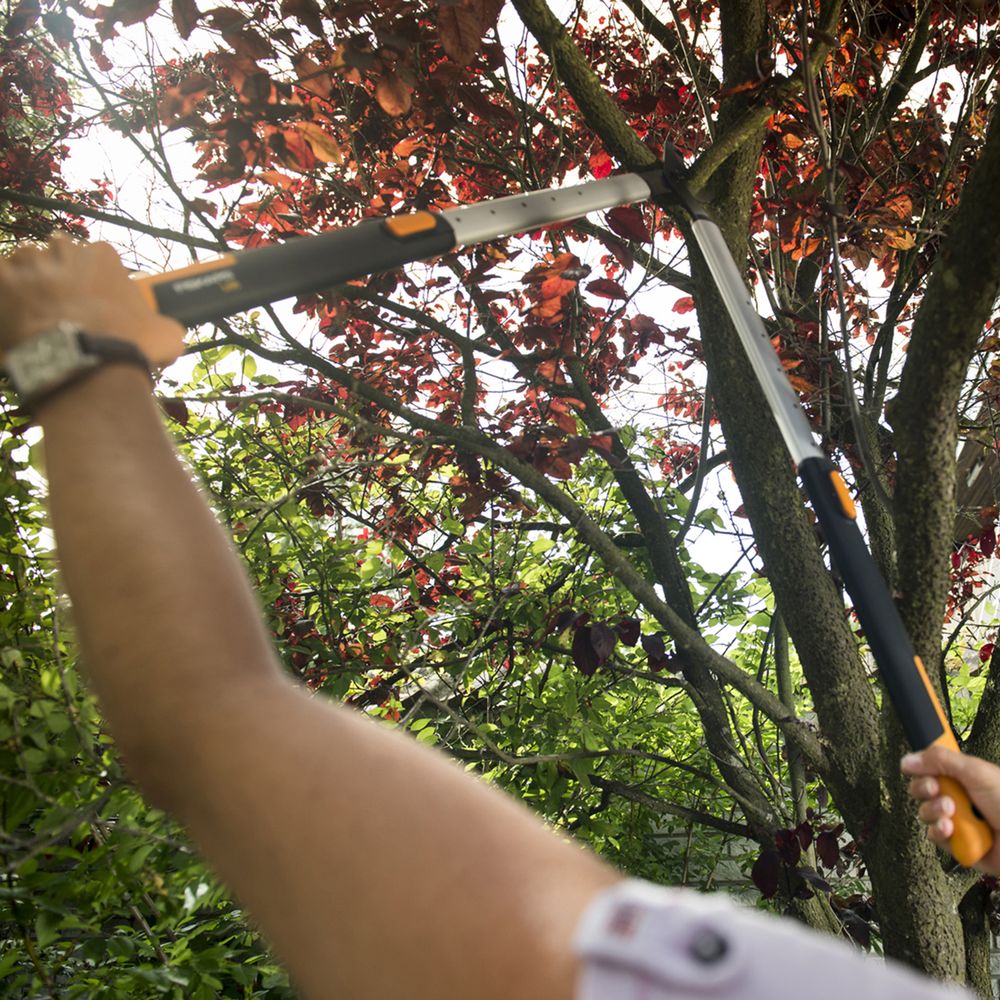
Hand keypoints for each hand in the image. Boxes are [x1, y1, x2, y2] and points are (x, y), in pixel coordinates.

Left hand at [0, 236, 184, 364]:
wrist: (86, 363)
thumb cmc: (129, 346)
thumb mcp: (166, 335)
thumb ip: (163, 325)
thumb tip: (169, 333)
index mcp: (103, 256)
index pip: (94, 256)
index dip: (93, 280)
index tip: (94, 300)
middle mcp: (64, 251)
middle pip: (56, 254)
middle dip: (58, 275)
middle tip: (63, 305)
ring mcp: (30, 264)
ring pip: (23, 263)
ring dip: (27, 283)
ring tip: (34, 312)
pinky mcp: (1, 281)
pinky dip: (3, 292)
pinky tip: (12, 312)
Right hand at [902, 746, 999, 872]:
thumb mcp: (977, 773)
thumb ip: (941, 760)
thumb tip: (907, 759)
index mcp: (963, 778)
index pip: (928, 769)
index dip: (921, 770)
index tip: (924, 771)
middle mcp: (957, 798)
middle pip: (921, 790)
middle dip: (925, 790)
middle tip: (937, 791)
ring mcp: (956, 822)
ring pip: (925, 813)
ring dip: (933, 811)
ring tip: (951, 814)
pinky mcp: (957, 845)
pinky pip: (934, 836)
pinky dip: (939, 832)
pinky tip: (950, 830)